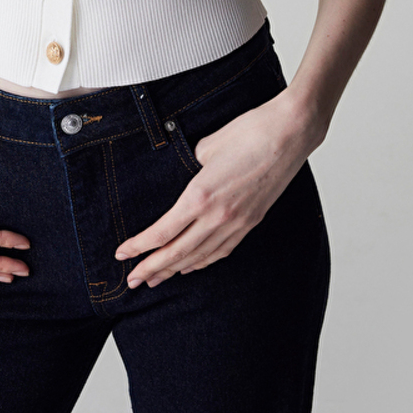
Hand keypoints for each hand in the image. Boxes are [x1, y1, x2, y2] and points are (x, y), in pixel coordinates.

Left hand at [114, 90, 322, 287]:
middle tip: (133, 281)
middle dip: (152, 268)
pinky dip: (203, 262)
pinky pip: (222, 250)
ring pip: (200, 256)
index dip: (139, 248)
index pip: (162, 232)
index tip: (122, 255)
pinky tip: (192, 266)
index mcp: (201, 196)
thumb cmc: (250, 132)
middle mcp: (218, 216)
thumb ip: (189, 164)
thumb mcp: (207, 145)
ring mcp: (238, 222)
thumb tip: (183, 171)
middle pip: (177, 252)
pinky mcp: (252, 221)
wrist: (290, 133)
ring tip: (156, 278)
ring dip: (175, 270)